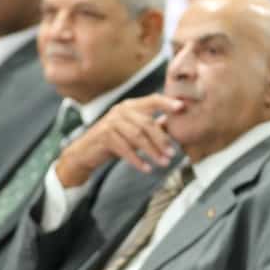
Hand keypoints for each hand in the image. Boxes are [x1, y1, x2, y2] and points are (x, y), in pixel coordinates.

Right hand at [53, 95, 184, 186]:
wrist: (86, 152)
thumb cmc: (115, 140)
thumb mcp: (135, 131)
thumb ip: (153, 126)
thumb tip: (175, 124)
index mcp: (131, 105)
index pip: (152, 100)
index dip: (167, 103)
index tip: (182, 107)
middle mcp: (121, 110)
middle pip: (147, 122)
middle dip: (162, 139)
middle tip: (172, 153)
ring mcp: (111, 122)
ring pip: (137, 136)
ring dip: (152, 151)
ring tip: (163, 163)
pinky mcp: (104, 136)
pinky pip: (125, 149)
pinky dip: (137, 160)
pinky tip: (147, 169)